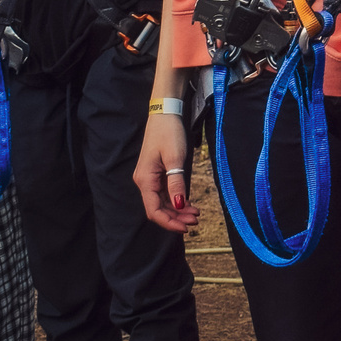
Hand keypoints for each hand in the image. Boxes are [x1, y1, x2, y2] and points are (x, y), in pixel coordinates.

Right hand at [137, 108, 200, 232]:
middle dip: (176, 218)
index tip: (186, 227)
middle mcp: (144, 181)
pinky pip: (165, 193)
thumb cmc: (169, 132)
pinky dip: (176, 200)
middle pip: (158, 209)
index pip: (154, 210)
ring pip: (162, 202)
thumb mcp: (175, 158)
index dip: (169, 222)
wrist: (166, 113)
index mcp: (145, 179)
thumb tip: (178, 205)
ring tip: (195, 214)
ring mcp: (150, 178)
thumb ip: (176, 183)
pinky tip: (188, 203)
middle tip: (195, 221)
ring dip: (177, 210)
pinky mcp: (156, 174)